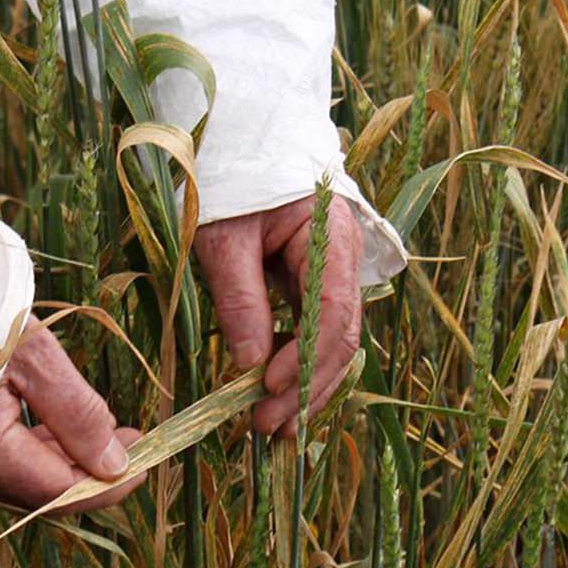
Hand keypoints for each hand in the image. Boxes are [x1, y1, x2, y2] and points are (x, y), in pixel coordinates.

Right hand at [0, 321, 143, 512]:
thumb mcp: (32, 356)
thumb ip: (76, 413)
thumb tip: (115, 463)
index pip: (61, 492)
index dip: (108, 483)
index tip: (144, 458)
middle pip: (39, 492)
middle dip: (90, 471)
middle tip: (131, 440)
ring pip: (16, 479)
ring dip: (63, 459)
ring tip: (103, 428)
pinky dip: (29, 450)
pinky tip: (55, 426)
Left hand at [195, 194, 363, 437]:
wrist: (242, 141)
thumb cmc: (231, 177)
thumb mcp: (224, 234)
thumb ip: (239, 295)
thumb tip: (249, 363)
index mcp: (330, 235)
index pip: (331, 309)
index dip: (304, 355)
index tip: (268, 387)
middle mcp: (344, 259)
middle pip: (339, 336)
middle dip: (306, 386)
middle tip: (268, 425)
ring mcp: (334, 274)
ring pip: (332, 342)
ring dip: (307, 387)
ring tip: (276, 426)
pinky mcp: (315, 285)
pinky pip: (316, 333)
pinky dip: (300, 367)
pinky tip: (282, 397)